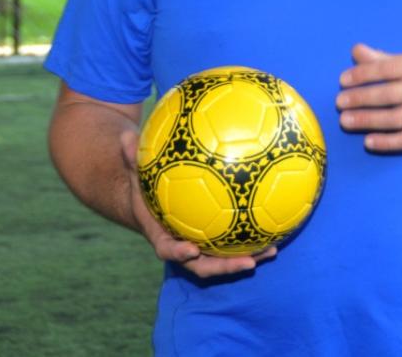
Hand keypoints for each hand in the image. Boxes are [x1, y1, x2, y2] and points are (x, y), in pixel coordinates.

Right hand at [119, 129, 276, 277]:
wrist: (151, 202)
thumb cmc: (142, 186)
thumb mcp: (135, 172)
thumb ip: (131, 157)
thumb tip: (125, 135)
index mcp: (161, 234)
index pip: (168, 249)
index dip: (179, 253)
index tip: (191, 250)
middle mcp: (183, 246)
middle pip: (204, 265)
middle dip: (225, 266)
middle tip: (247, 263)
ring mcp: (200, 246)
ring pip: (224, 258)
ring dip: (248, 257)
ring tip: (271, 250)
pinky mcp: (214, 239)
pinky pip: (233, 242)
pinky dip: (252, 239)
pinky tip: (276, 228)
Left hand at [336, 44, 401, 151]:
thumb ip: (381, 59)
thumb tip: (356, 51)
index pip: (389, 69)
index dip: (364, 74)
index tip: (342, 80)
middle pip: (391, 95)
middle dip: (362, 99)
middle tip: (339, 102)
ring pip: (397, 119)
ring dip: (368, 121)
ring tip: (345, 120)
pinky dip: (387, 143)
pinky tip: (367, 142)